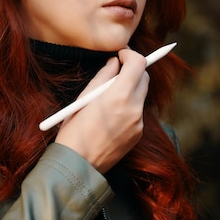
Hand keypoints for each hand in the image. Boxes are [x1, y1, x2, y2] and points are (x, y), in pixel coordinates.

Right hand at [55, 49, 148, 172]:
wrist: (77, 164)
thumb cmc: (74, 129)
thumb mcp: (84, 98)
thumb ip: (103, 76)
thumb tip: (115, 62)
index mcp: (118, 96)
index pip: (138, 64)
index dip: (130, 54)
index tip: (121, 54)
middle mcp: (133, 108)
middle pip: (144, 78)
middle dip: (133, 70)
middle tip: (117, 71)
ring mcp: (138, 123)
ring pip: (141, 95)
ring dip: (130, 88)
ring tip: (109, 96)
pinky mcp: (138, 134)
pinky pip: (137, 112)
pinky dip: (129, 106)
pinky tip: (110, 115)